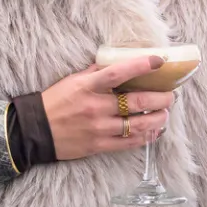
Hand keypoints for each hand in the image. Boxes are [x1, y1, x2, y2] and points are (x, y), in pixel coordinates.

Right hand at [43, 56, 173, 160]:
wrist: (35, 130)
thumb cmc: (56, 101)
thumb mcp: (73, 80)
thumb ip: (96, 72)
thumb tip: (119, 61)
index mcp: (88, 86)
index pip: (118, 73)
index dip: (141, 66)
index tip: (159, 60)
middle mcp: (95, 107)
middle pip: (137, 102)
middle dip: (160, 98)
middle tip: (171, 95)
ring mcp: (98, 128)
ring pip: (138, 125)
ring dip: (158, 119)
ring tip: (165, 113)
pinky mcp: (99, 146)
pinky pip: (129, 143)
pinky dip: (146, 137)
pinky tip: (155, 131)